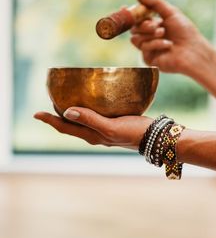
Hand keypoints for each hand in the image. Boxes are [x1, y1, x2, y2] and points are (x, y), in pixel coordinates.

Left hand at [34, 107, 152, 149]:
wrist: (156, 137)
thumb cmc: (135, 133)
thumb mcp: (111, 127)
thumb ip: (91, 120)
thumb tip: (67, 112)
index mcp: (92, 136)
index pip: (65, 128)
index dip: (50, 120)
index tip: (36, 113)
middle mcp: (96, 134)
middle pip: (71, 125)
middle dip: (58, 116)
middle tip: (49, 102)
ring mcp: (105, 130)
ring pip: (82, 121)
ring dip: (71, 112)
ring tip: (65, 100)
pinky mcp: (115, 123)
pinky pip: (94, 116)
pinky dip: (87, 109)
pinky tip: (92, 101)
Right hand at [131, 0, 213, 76]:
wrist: (193, 50)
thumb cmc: (185, 32)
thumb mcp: (170, 12)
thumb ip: (154, 2)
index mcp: (154, 25)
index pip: (136, 19)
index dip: (130, 14)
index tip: (124, 7)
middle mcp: (150, 37)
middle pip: (133, 28)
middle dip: (143, 24)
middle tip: (156, 24)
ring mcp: (149, 49)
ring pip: (135, 38)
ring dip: (150, 34)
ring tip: (163, 33)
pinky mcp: (150, 60)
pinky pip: (144, 48)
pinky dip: (156, 44)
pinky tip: (168, 44)